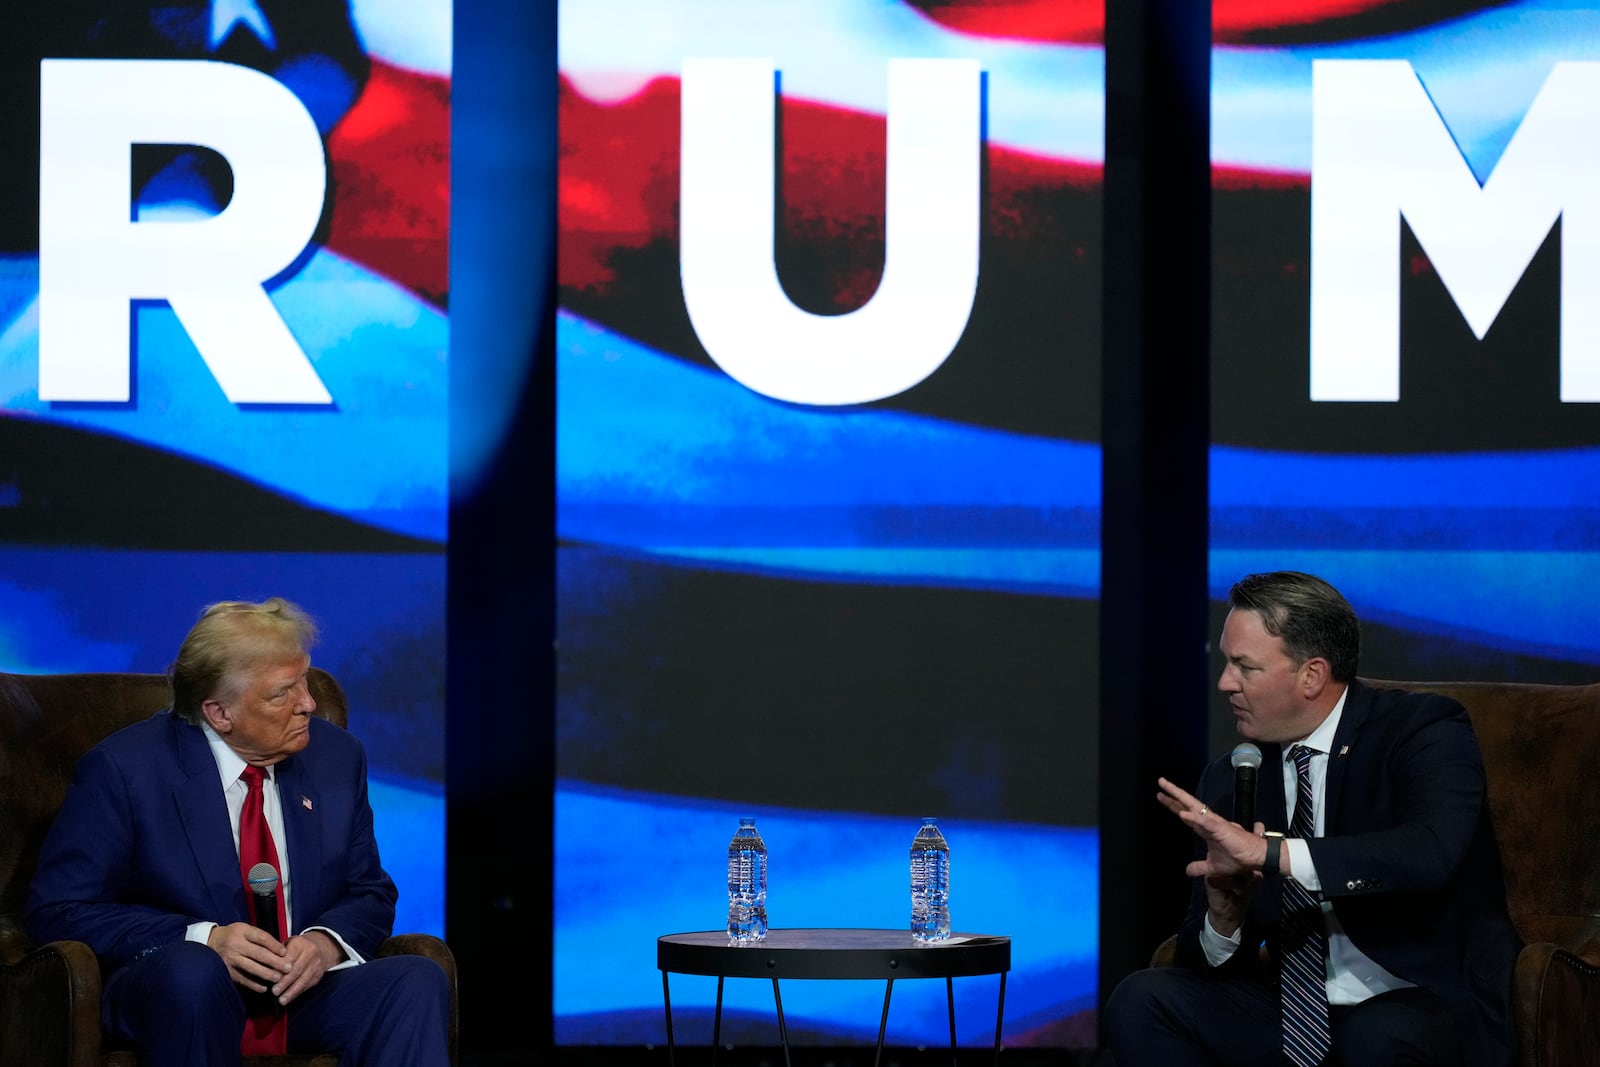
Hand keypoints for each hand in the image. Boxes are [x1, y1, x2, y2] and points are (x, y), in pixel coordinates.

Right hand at [207, 922, 290, 991]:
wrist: (210, 941)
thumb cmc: (233, 935)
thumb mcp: (245, 929)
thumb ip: (259, 938)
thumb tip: (280, 950)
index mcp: (242, 931)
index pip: (262, 938)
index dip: (275, 945)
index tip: (285, 952)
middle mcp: (236, 945)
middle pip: (259, 953)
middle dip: (275, 962)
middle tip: (287, 968)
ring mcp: (230, 958)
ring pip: (251, 967)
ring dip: (266, 974)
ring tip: (278, 978)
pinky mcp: (227, 970)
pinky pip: (242, 979)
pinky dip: (253, 984)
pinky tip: (263, 988)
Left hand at [271, 930, 343, 1005]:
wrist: (320, 947)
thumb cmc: (298, 947)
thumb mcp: (287, 944)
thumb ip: (277, 954)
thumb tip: (265, 967)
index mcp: (299, 944)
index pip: (289, 957)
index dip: (280, 968)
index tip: (270, 977)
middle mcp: (310, 953)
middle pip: (296, 970)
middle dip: (285, 982)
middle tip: (275, 991)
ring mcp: (316, 965)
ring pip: (303, 980)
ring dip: (291, 991)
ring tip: (282, 1000)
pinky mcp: (318, 975)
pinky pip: (307, 985)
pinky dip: (297, 993)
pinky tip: (289, 998)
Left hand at [1157, 777, 1270, 935]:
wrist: (1255, 858)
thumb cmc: (1238, 858)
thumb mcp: (1213, 867)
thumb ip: (1200, 867)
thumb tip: (1187, 871)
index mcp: (1205, 829)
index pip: (1186, 814)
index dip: (1173, 805)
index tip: (1161, 796)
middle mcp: (1208, 822)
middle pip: (1187, 805)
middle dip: (1173, 794)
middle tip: (1160, 783)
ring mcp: (1214, 824)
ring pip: (1194, 808)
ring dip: (1180, 798)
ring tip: (1167, 789)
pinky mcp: (1221, 829)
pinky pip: (1205, 822)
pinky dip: (1194, 818)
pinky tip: (1183, 813)